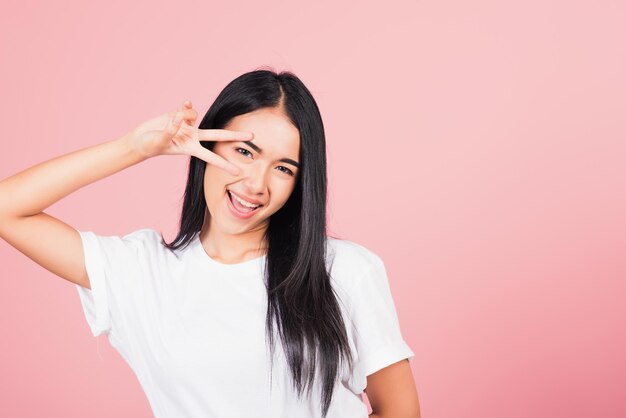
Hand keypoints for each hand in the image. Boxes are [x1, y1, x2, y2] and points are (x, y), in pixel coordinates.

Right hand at [127, 100, 252, 174]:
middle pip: (218, 136)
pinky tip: (184, 103)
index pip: (211, 157)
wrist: (140, 139)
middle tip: (253, 136)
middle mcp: (193, 137)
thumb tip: (180, 120)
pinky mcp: (181, 116)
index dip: (224, 164)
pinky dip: (186, 106)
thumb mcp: (159, 141)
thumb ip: (170, 131)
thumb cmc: (149, 146)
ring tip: (171, 120)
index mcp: (190, 148)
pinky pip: (188, 107)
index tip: (238, 172)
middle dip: (235, 136)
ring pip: (195, 116)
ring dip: (185, 114)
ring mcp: (188, 126)